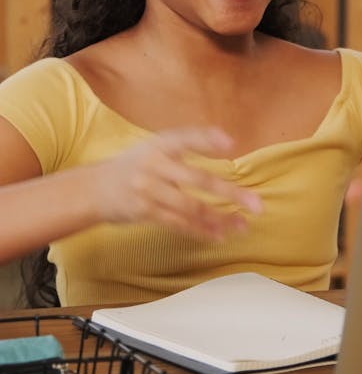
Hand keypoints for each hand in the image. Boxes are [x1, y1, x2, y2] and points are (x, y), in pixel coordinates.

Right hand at [96, 127, 261, 238]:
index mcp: (159, 144)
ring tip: (242, 225)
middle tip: (255, 203)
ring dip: (220, 218)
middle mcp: (154, 165)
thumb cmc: (134, 165)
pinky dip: (200, 230)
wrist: (94, 189)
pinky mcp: (146, 212)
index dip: (206, 139)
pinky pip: (178, 224)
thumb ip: (183, 146)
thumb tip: (225, 141)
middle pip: (197, 179)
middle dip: (229, 193)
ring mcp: (149, 190)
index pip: (186, 138)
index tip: (230, 142)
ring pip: (191, 207)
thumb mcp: (153, 147)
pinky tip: (219, 235)